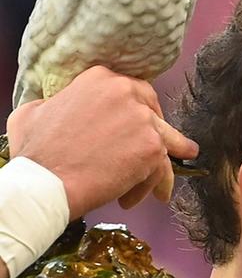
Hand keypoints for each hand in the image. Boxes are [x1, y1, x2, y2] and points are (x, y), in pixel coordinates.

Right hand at [7, 66, 198, 217]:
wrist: (47, 181)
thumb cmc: (37, 151)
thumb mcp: (35, 111)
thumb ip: (59, 103)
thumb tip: (59, 106)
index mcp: (100, 78)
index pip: (133, 90)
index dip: (138, 109)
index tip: (137, 124)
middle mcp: (125, 92)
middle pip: (154, 112)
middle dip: (157, 130)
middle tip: (154, 147)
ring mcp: (143, 120)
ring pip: (166, 141)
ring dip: (168, 159)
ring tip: (166, 177)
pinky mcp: (152, 148)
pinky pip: (160, 168)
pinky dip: (149, 186)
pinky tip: (131, 199)